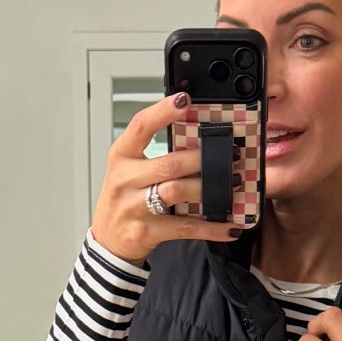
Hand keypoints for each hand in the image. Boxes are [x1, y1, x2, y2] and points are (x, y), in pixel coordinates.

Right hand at [90, 92, 244, 264]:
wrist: (108, 241)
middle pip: (168, 163)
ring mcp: (134, 207)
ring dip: (209, 188)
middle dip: (202, 158)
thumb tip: (196, 139)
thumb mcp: (129, 171)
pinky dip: (211, 228)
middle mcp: (125, 179)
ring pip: (176, 192)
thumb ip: (154, 154)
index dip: (162, 111)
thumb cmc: (124, 200)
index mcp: (121, 156)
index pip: (140, 126)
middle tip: (229, 154)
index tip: (184, 99)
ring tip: (233, 184)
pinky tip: (229, 226)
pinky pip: (184, 227)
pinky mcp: (146, 232)